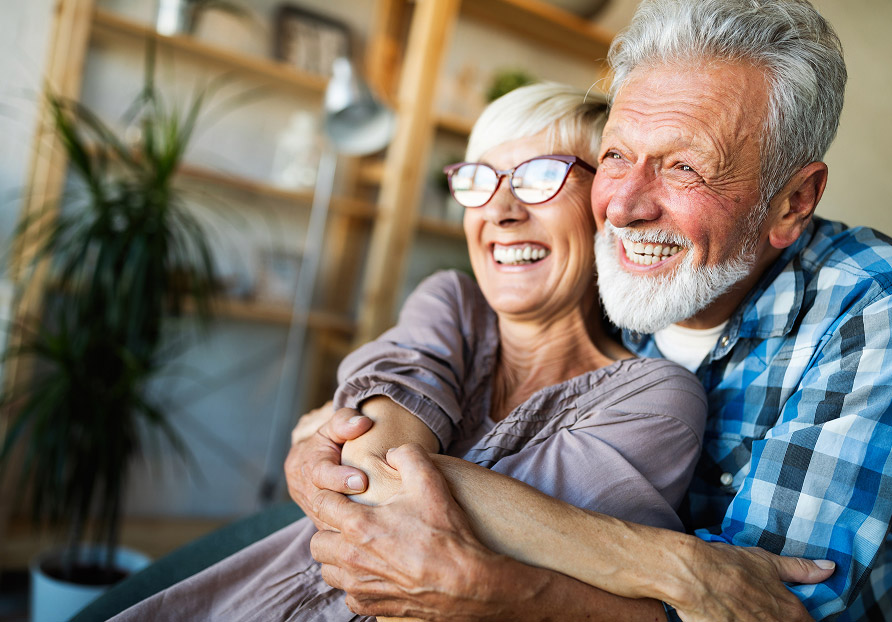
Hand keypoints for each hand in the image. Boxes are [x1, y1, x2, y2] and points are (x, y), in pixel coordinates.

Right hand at [284, 407, 372, 529]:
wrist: (313, 463)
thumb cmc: (330, 442)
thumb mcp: (334, 427)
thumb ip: (345, 422)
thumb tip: (363, 423)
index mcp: (308, 465)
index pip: (320, 474)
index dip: (339, 478)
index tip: (362, 480)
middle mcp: (307, 492)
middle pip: (324, 504)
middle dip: (348, 507)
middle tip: (373, 507)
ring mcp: (314, 512)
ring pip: (330, 525)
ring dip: (351, 528)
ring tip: (378, 527)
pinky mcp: (324, 526)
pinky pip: (338, 536)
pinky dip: (353, 538)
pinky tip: (374, 538)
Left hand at [310, 444, 514, 621]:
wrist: (466, 582)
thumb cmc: (446, 533)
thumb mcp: (430, 482)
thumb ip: (407, 456)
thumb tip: (392, 452)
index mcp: (358, 526)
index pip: (321, 503)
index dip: (331, 493)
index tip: (345, 494)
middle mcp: (351, 558)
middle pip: (317, 540)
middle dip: (329, 528)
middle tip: (351, 521)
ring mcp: (359, 586)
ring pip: (328, 570)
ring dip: (338, 557)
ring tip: (360, 547)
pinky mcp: (370, 606)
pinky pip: (348, 595)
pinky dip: (355, 584)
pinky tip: (375, 572)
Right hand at [670, 540, 834, 621]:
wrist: (690, 574)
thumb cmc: (726, 564)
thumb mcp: (765, 561)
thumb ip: (800, 569)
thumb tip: (829, 568)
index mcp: (791, 611)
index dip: (802, 619)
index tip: (791, 613)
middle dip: (779, 619)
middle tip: (759, 608)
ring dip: (758, 620)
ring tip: (745, 612)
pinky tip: (733, 617)